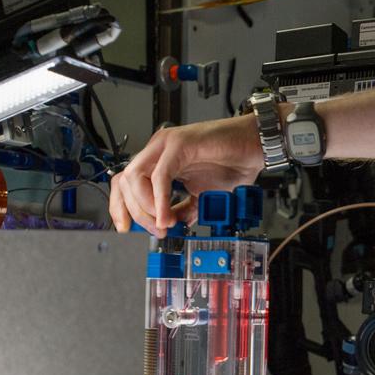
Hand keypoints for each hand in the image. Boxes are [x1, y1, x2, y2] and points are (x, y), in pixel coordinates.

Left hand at [108, 115, 263, 235]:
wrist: (255, 147)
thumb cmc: (232, 161)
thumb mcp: (201, 196)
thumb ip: (183, 209)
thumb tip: (170, 226)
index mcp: (158, 160)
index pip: (124, 182)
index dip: (120, 207)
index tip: (126, 229)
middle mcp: (157, 150)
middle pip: (124, 182)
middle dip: (136, 213)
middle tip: (157, 230)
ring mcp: (166, 144)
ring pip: (135, 177)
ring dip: (145, 207)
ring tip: (164, 223)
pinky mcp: (179, 144)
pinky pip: (160, 175)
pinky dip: (159, 200)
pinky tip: (168, 216)